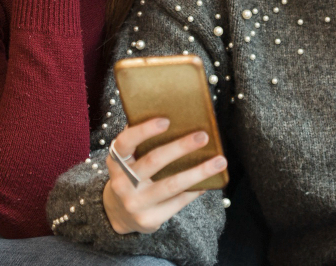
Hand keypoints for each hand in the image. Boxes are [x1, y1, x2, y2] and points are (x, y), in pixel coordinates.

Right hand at [102, 118, 227, 233]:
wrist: (119, 214)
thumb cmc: (131, 177)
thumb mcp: (127, 160)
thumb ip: (141, 142)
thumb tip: (173, 117)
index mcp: (116, 162)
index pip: (125, 142)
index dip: (144, 130)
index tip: (166, 120)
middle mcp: (122, 183)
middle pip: (154, 161)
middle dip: (181, 147)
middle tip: (203, 136)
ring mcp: (135, 203)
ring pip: (171, 184)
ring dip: (198, 172)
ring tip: (219, 161)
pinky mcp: (149, 219)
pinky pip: (178, 202)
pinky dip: (195, 189)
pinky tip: (209, 181)